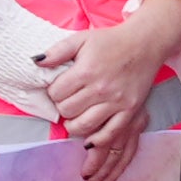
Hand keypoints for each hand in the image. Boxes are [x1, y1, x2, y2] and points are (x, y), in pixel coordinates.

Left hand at [35, 0, 180, 180]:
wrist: (144, 43)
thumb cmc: (111, 41)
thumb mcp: (81, 39)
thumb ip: (57, 51)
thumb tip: (35, 63)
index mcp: (86, 71)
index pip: (56, 93)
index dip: (54, 92)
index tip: (61, 88)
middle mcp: (100, 88)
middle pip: (67, 110)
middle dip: (63, 106)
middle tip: (69, 100)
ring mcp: (116, 101)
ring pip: (83, 125)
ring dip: (74, 125)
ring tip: (75, 117)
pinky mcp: (129, 110)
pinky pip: (109, 133)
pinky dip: (96, 140)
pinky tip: (88, 141)